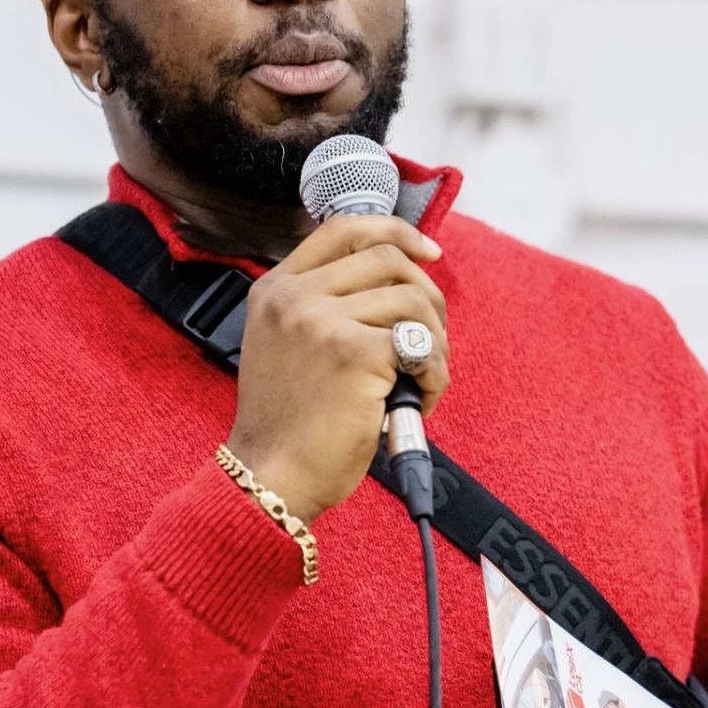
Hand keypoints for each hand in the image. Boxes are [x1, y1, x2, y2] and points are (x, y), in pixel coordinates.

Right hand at [228, 215, 448, 524]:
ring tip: (418, 382)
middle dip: (428, 298)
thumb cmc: (290, 427)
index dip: (396, 233)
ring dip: (434, 345)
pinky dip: (435, 376)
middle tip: (430, 341)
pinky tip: (418, 401)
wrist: (272, 478)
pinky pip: (422, 346)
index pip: (344, 229)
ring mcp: (322, 321)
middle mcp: (294, 297)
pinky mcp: (355, 353)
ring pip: (413, 302)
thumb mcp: (287, 347)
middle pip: (389, 259)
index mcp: (275, 289)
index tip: (428, 253)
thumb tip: (401, 283)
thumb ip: (325, 308)